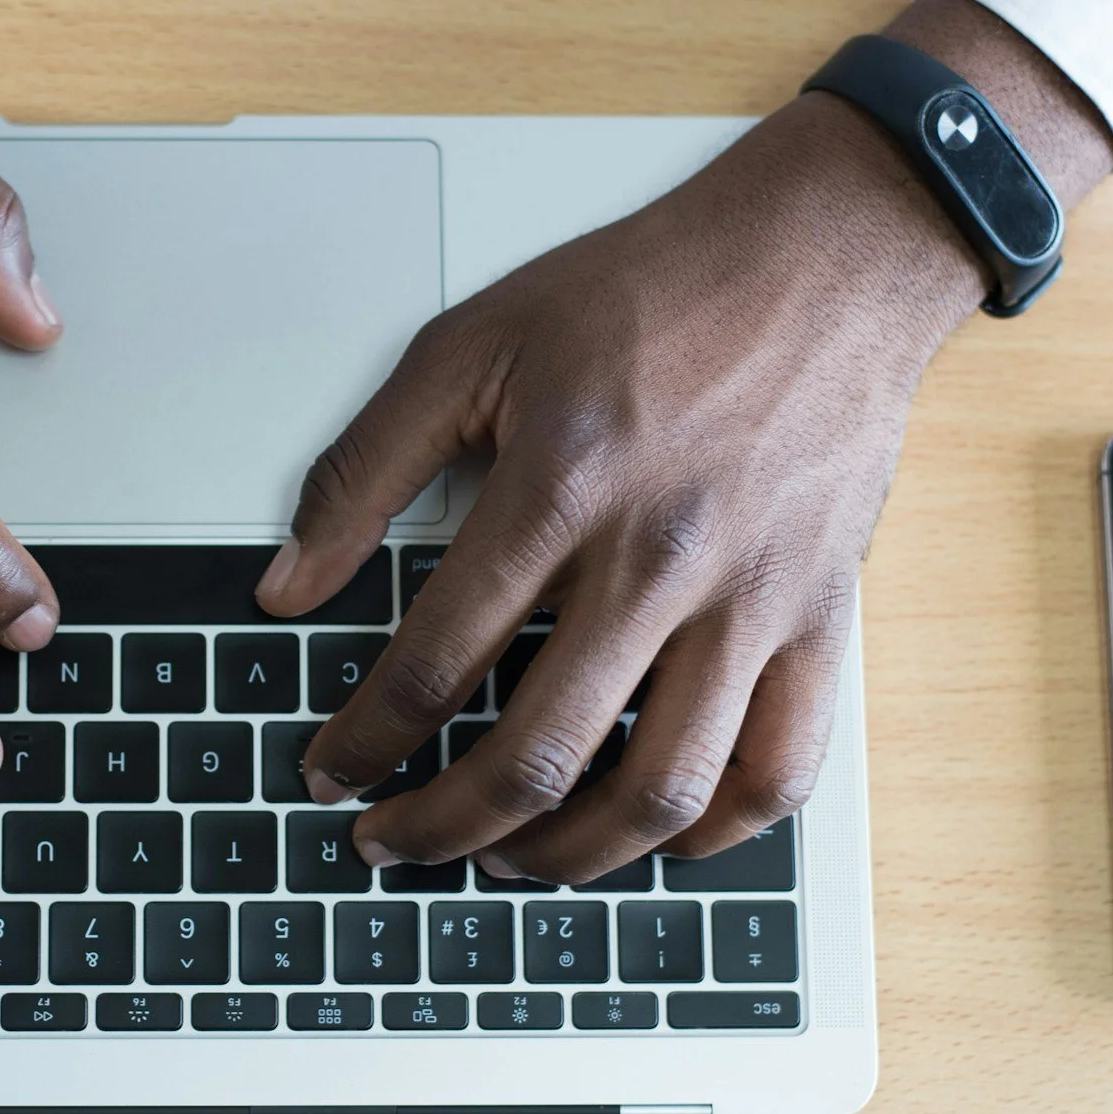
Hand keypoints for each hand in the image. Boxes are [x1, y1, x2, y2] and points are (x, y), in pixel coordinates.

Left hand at [256, 0, 1112, 879]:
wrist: (826, 254)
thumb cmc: (650, 293)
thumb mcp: (472, 344)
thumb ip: (363, 468)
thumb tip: (286, 584)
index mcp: (561, 488)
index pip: (433, 663)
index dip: (364, 740)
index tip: (331, 770)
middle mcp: (660, 558)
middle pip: (535, 754)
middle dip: (440, 825)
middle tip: (391, 842)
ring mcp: (752, 600)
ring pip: (658, 790)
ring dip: (566, 855)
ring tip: (507, 859)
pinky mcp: (822, 618)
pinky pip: (779, 771)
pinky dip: (712, 832)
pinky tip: (653, 837)